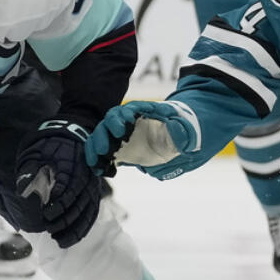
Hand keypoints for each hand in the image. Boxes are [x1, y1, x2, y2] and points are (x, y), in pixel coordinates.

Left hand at [15, 120, 100, 247]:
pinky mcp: (93, 192)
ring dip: (74, 228)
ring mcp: (91, 185)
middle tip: (48, 229)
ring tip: (59, 240)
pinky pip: (92, 213)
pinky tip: (72, 238)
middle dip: (64, 219)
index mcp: (71, 165)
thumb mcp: (36, 153)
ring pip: (87, 212)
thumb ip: (30, 172)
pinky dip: (83, 227)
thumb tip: (25, 192)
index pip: (69, 187)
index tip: (46, 214)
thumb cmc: (49, 145)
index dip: (59, 203)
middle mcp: (85, 177)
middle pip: (78, 203)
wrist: (70, 134)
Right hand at [85, 101, 199, 177]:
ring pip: (102, 135)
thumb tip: (177, 129)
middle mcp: (127, 121)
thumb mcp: (183, 131)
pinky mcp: (117, 149)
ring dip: (96, 146)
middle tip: (105, 149)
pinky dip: (97, 160)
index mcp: (142, 112)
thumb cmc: (179, 132)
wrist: (174, 142)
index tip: (121, 130)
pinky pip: (102, 152)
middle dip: (105, 133)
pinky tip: (99, 170)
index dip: (122, 118)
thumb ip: (180, 131)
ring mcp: (120, 135)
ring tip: (97, 160)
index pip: (128, 110)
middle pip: (110, 121)